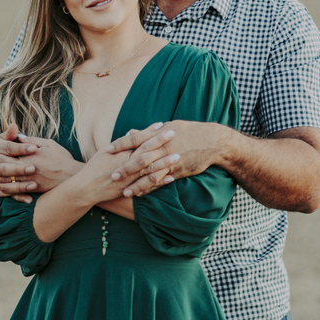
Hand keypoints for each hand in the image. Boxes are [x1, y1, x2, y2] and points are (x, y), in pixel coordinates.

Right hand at [0, 123, 39, 203]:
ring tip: (34, 185)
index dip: (20, 148)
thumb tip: (15, 125)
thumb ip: (8, 135)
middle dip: (18, 168)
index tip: (34, 147)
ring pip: (4, 182)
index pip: (8, 149)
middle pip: (4, 167)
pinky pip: (5, 194)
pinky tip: (29, 199)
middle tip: (34, 168)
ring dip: (19, 185)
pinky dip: (16, 197)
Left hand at [0, 134, 81, 194]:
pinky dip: (4, 192)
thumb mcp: (49, 144)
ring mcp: (29, 179)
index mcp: (30, 154)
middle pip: (5, 162)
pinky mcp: (32, 189)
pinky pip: (15, 191)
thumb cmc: (62, 158)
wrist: (73, 177)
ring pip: (7, 179)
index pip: (11, 148)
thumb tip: (18, 137)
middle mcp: (27, 167)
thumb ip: (32, 141)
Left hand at [106, 120, 229, 197]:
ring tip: (125, 192)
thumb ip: (148, 132)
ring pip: (151, 173)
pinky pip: (162, 180)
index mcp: (159, 134)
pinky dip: (151, 187)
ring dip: (137, 184)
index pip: (135, 139)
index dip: (121, 145)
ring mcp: (171, 159)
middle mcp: (163, 147)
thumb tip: (130, 132)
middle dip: (125, 169)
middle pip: (140, 159)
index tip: (107, 150)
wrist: (212, 140)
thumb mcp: (169, 126)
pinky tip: (142, 193)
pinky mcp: (179, 170)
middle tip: (111, 177)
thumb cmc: (190, 131)